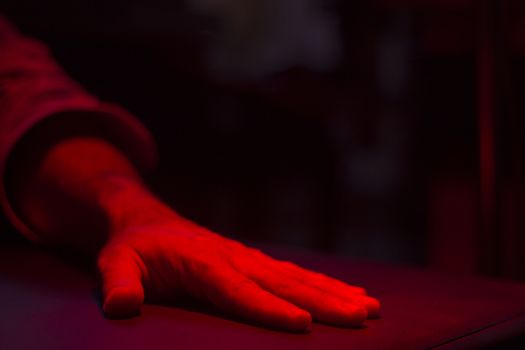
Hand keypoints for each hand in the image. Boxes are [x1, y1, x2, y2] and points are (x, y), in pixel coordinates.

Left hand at [98, 207, 379, 330]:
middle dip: (323, 300)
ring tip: (369, 307)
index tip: (303, 324)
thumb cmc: (135, 247)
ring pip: (296, 276)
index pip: (239, 289)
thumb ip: (119, 282)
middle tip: (361, 316)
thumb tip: (120, 306)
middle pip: (282, 282)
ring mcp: (247, 258)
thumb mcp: (115, 262)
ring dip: (334, 292)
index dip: (269, 308)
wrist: (149, 221)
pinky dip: (323, 283)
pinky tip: (347, 293)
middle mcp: (234, 258)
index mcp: (203, 262)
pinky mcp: (253, 261)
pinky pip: (292, 273)